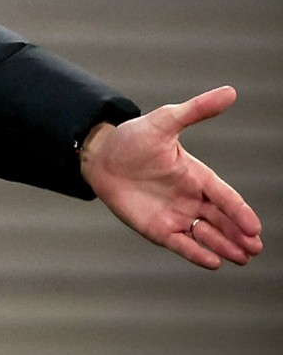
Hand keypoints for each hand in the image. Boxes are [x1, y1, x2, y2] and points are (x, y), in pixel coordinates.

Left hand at [80, 86, 262, 268]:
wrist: (100, 157)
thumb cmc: (133, 139)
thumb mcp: (164, 121)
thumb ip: (196, 111)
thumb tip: (229, 92)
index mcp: (197, 176)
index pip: (224, 196)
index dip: (240, 212)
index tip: (254, 227)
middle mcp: (191, 198)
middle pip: (221, 220)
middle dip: (239, 235)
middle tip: (254, 248)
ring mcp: (175, 214)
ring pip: (206, 234)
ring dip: (223, 245)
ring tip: (239, 257)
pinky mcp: (158, 228)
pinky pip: (181, 243)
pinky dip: (196, 253)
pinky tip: (212, 263)